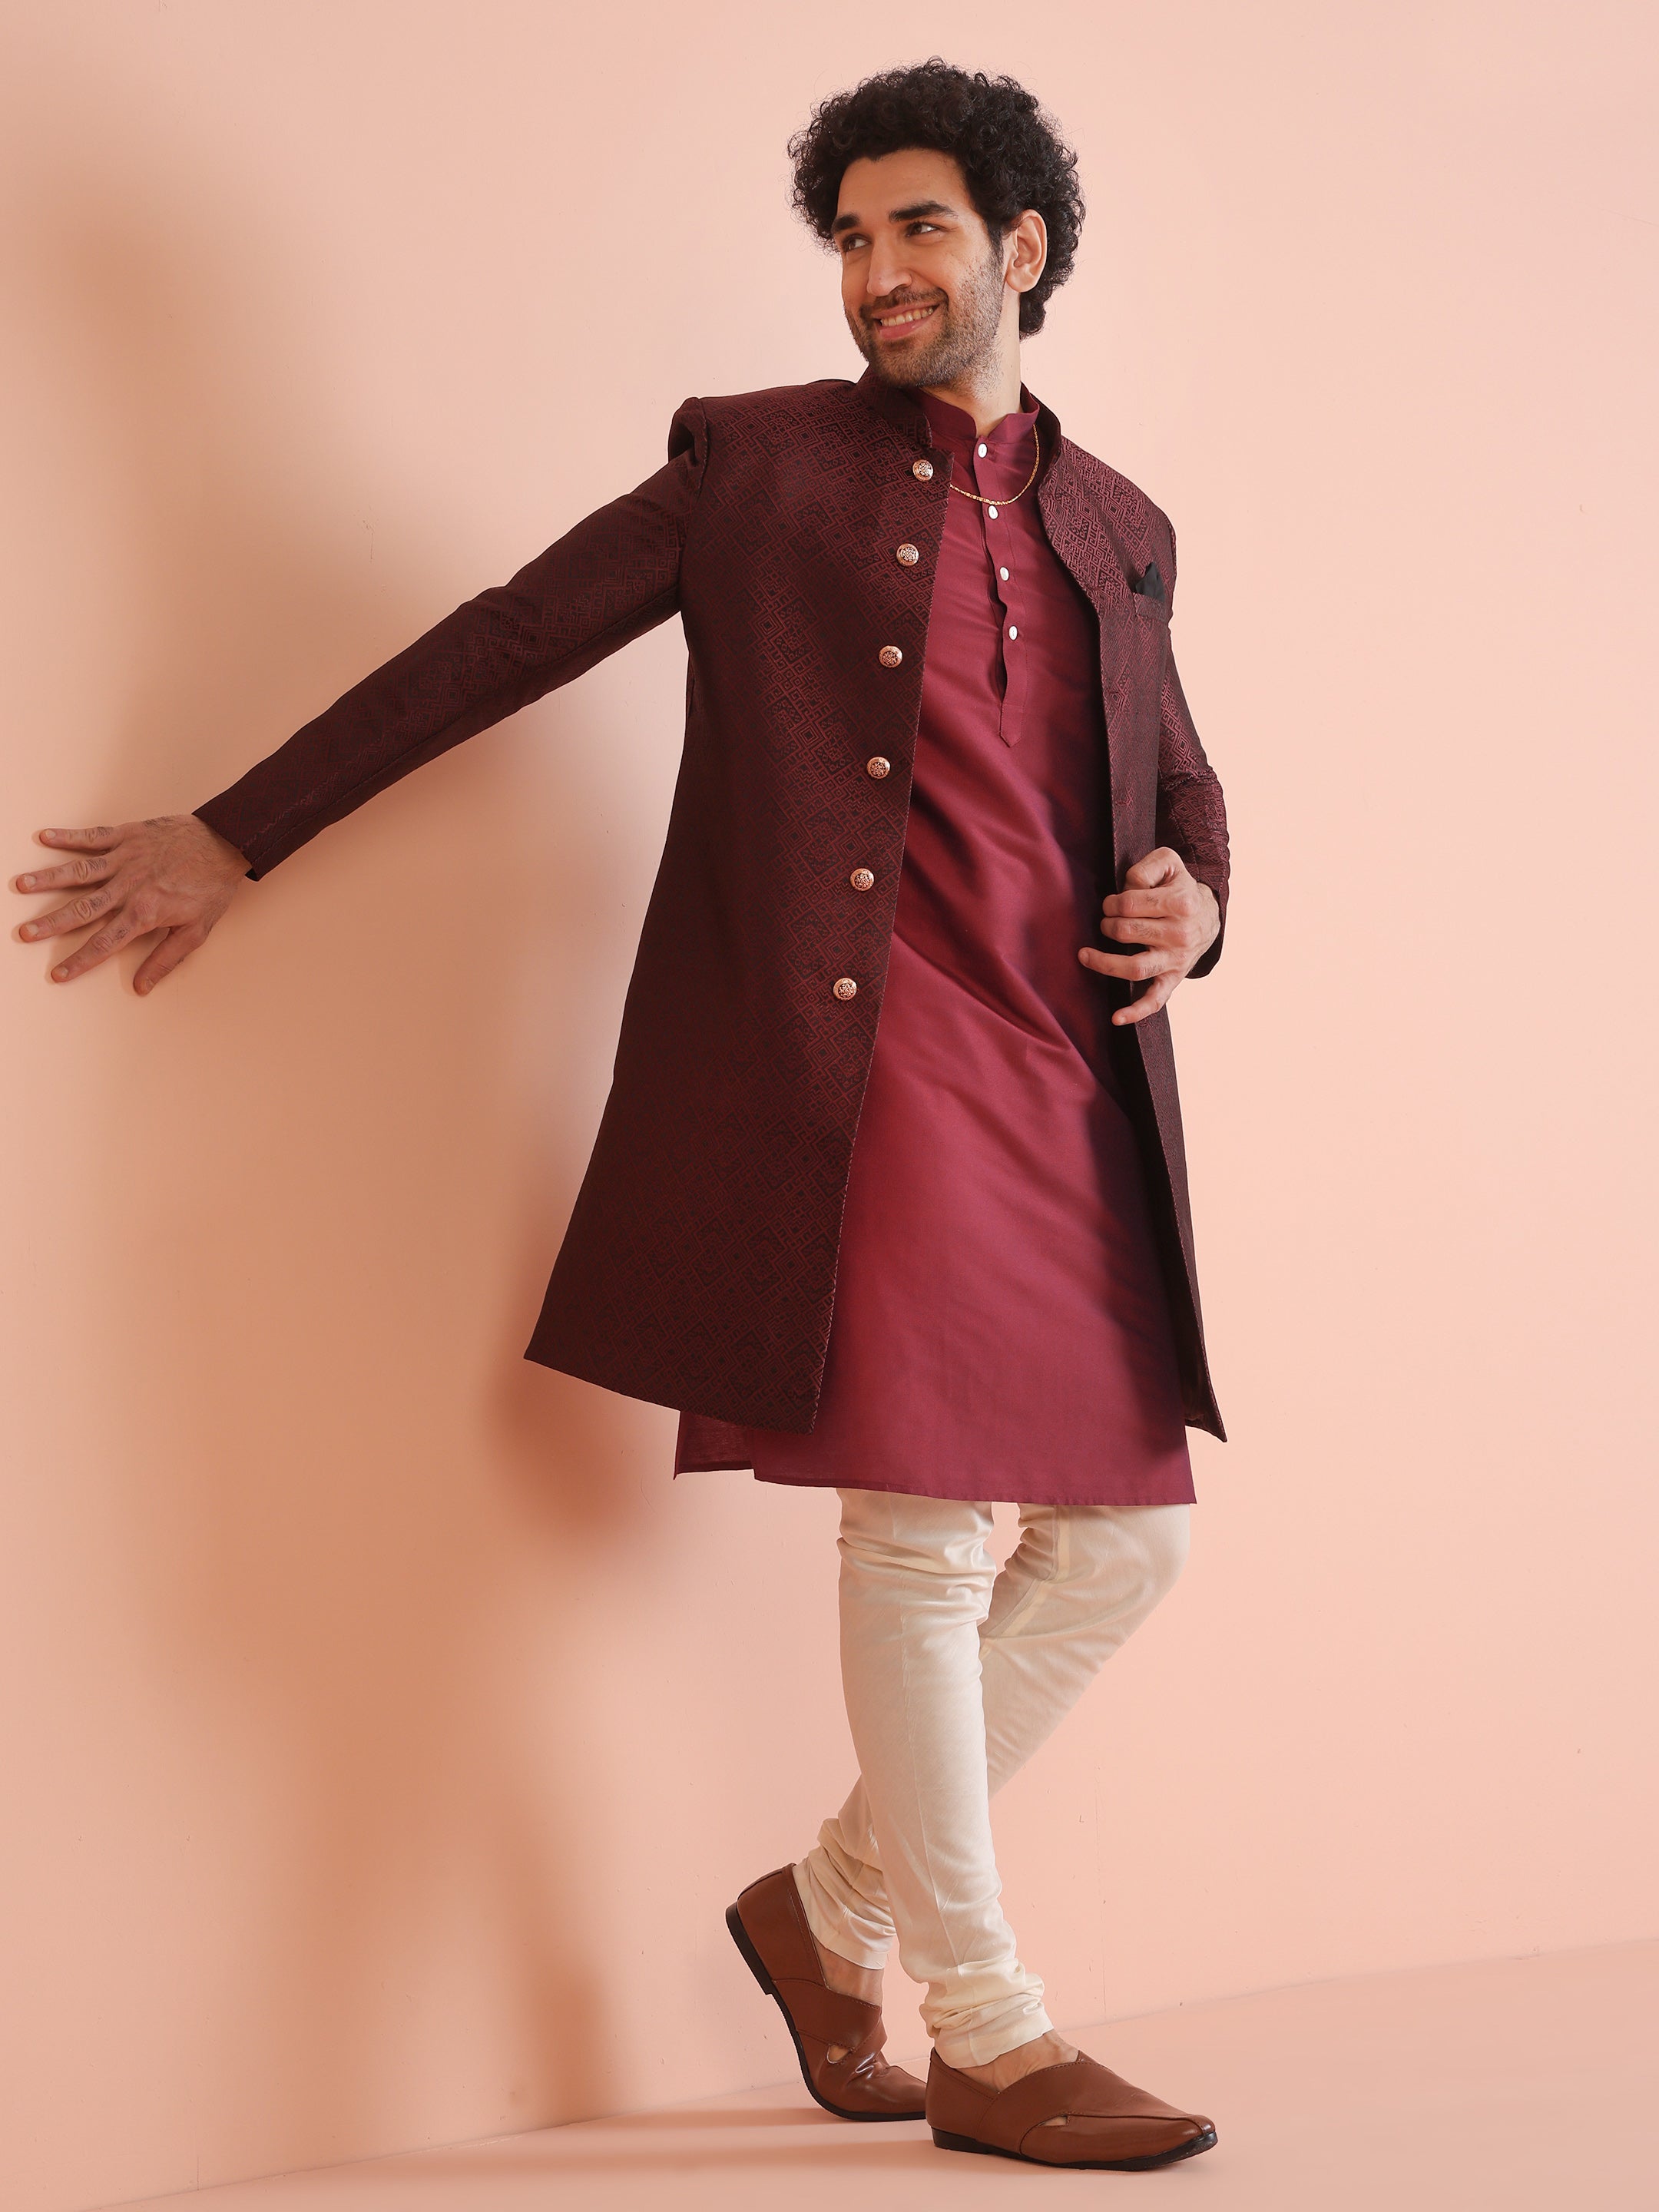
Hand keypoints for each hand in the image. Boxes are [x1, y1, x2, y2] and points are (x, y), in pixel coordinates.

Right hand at [14, 814, 248, 992]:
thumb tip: (142, 987)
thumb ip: (166, 959)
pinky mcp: (127, 836)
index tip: (58, 974)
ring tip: (20, 885)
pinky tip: (44, 837)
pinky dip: (68, 836)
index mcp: (145, 913)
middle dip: (51, 923)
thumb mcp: (196, 931)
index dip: (80, 961)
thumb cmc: (212, 888)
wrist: (226, 844)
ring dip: (48, 879)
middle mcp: (130, 887)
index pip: (105, 943)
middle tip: (24, 934)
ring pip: (80, 872)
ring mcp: (126, 860)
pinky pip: (92, 837)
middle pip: (83, 909)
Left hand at [1079, 845, 1218, 1026]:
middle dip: (1107, 924)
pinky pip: (1155, 1000)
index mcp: (1180, 903)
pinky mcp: (1172, 979)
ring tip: (1085, 955)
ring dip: (1105, 962)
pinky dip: (1136, 1012)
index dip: (1112, 902)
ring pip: (1135, 967)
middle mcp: (1180, 934)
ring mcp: (1176, 960)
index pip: (1130, 904)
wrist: (1208, 916)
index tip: (1110, 904)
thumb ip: (1147, 866)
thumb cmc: (1180, 888)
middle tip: (1105, 921)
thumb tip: (1128, 886)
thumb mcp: (1170, 863)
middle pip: (1127, 932)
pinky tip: (1116, 1018)